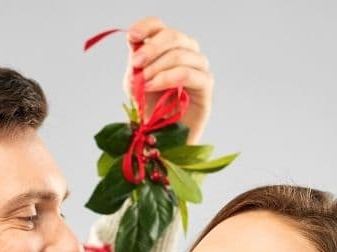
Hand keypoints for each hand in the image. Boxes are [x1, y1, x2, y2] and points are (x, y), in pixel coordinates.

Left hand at [124, 17, 212, 144]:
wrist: (162, 140)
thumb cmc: (150, 111)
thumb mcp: (135, 84)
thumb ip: (136, 63)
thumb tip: (133, 42)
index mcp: (168, 49)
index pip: (161, 26)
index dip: (147, 27)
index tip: (131, 37)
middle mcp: (187, 54)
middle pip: (174, 36)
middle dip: (152, 48)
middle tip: (136, 63)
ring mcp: (199, 69)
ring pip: (182, 54)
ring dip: (158, 66)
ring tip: (143, 83)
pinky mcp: (205, 87)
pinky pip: (189, 73)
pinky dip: (168, 77)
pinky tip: (152, 87)